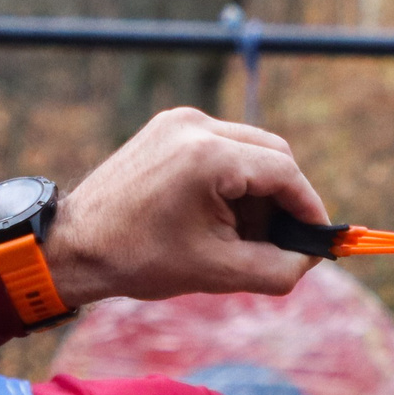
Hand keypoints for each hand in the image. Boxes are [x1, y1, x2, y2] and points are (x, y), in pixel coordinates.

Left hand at [46, 108, 332, 307]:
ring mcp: (179, 122)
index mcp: (208, 156)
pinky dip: (233, 180)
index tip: (319, 238)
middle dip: (285, 198)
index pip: (283, 172)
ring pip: (249, 149)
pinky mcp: (167, 128)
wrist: (74, 246)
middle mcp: (195, 126)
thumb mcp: (219, 272)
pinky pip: (222, 147)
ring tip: (244, 233)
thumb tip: (312, 258)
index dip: (309, 208)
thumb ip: (278, 268)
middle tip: (284, 240)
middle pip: (271, 153)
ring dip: (259, 190)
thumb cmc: (139, 259)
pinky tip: (221, 215)